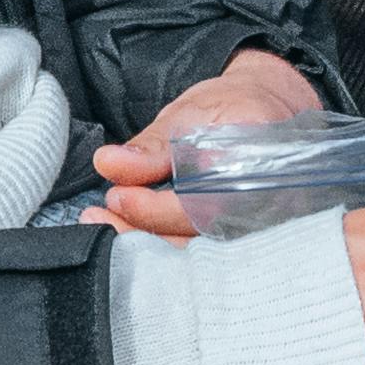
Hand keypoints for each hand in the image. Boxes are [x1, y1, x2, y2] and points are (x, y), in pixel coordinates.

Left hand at [86, 48, 324, 235]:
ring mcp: (255, 230)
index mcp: (256, 169)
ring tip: (104, 224)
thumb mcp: (190, 115)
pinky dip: (161, 246)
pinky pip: (199, 254)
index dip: (153, 210)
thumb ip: (153, 147)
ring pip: (195, 254)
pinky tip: (131, 234)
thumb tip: (109, 163)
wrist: (266, 113)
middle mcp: (263, 208)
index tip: (115, 197)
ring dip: (145, 245)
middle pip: (197, 239)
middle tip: (98, 218)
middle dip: (141, 233)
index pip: (202, 206)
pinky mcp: (238, 239)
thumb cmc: (231, 110)